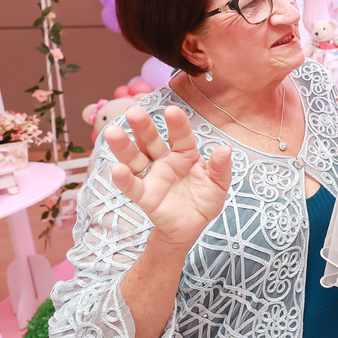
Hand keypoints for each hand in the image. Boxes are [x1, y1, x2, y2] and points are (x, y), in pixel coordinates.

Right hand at [104, 105, 232, 251]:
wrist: (192, 228)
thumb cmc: (205, 201)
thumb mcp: (218, 184)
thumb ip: (221, 167)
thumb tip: (226, 149)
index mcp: (185, 154)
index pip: (180, 135)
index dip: (176, 123)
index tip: (172, 110)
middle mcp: (165, 161)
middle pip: (151, 141)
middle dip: (143, 127)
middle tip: (133, 111)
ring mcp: (153, 177)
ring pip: (135, 158)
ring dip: (123, 146)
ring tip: (112, 132)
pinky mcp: (145, 196)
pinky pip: (132, 186)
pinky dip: (124, 178)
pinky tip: (117, 169)